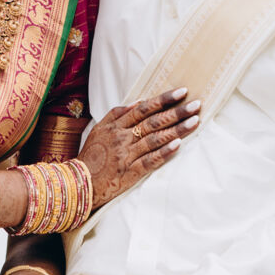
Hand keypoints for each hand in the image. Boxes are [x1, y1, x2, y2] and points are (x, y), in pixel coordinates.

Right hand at [77, 89, 199, 208]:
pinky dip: (164, 153)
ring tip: (194, 122)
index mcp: (116, 125)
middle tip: (196, 104)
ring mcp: (127, 155)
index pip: (144, 108)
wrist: (79, 182)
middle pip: (153, 122)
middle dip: (177, 112)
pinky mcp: (130, 173)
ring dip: (176, 130)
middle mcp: (122, 138)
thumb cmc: (91, 155)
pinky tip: (178, 145)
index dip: (164, 99)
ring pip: (155, 139)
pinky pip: (149, 161)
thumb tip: (139, 102)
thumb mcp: (100, 128)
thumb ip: (119, 114)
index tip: (182, 92)